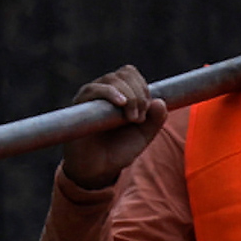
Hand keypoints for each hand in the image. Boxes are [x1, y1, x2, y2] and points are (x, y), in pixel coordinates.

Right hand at [62, 67, 167, 190]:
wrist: (97, 167)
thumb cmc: (118, 149)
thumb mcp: (143, 135)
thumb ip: (155, 120)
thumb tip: (160, 101)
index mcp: (120, 94)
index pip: (131, 74)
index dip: (143, 88)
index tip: (147, 113)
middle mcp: (104, 91)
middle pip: (125, 73)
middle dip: (140, 95)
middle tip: (139, 119)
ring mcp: (91, 96)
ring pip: (113, 79)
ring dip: (131, 97)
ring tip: (132, 119)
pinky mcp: (80, 104)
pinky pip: (94, 89)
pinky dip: (111, 93)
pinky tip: (122, 104)